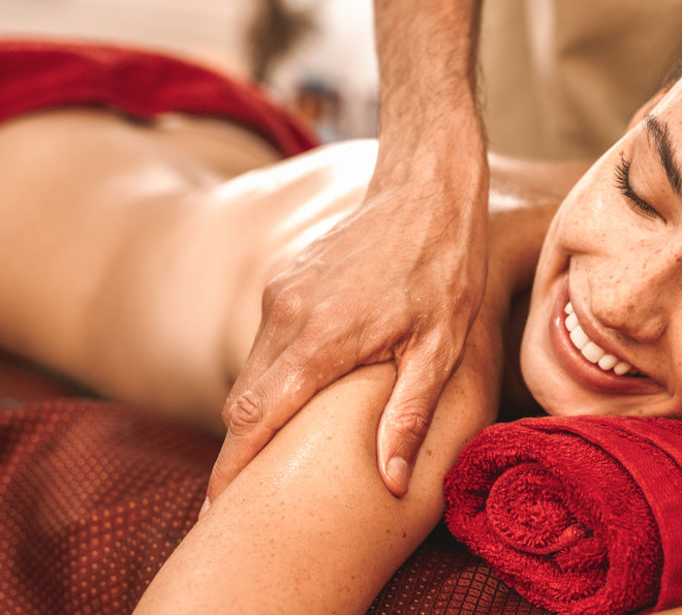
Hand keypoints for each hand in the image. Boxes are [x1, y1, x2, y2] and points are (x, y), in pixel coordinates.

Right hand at [206, 136, 489, 503]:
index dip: (234, 468)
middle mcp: (287, 314)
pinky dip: (276, 375)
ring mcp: (280, 293)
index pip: (257, 418)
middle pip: (245, 401)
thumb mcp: (441, 349)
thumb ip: (408, 416)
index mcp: (322, 338)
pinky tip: (304, 393)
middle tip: (247, 497)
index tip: (219, 509)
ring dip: (261, 412)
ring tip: (278, 452)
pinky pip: (268, 341)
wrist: (425, 190)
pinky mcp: (284, 280)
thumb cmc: (444, 269)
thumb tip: (388, 482)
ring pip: (254, 370)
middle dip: (241, 450)